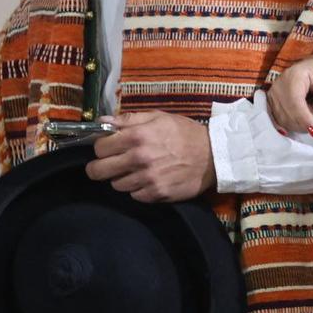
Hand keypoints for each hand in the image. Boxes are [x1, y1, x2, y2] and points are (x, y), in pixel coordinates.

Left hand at [85, 111, 215, 201]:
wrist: (213, 156)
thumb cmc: (185, 133)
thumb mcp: (159, 117)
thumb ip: (129, 119)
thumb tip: (102, 122)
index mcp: (137, 136)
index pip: (99, 148)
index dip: (101, 147)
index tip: (107, 148)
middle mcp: (139, 158)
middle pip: (99, 171)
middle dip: (99, 167)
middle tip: (108, 165)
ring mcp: (147, 179)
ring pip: (116, 184)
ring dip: (121, 178)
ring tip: (135, 171)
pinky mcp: (156, 194)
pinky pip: (134, 195)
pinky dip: (137, 189)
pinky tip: (148, 180)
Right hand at [268, 54, 312, 135]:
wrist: (311, 72)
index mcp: (293, 76)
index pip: (294, 102)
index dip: (304, 119)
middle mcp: (278, 87)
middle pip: (289, 115)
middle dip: (309, 121)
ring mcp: (272, 98)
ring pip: (286, 122)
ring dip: (304, 123)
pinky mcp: (270, 107)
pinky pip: (282, 124)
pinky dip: (297, 125)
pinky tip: (307, 119)